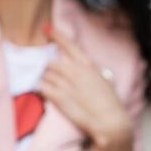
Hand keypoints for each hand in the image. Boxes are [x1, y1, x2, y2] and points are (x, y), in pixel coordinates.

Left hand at [39, 27, 132, 146]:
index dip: (57, 36)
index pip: (70, 46)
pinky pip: (42, 88)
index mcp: (87, 65)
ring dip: (44, 80)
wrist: (109, 121)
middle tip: (50, 77)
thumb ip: (89, 72)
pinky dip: (41, 89)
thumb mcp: (103, 80)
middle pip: (51, 63)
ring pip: (45, 75)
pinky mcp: (58, 97)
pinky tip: (44, 93)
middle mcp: (75, 71)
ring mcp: (65, 84)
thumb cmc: (110, 103)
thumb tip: (81, 69)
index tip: (47, 30)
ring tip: (50, 87)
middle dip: (48, 70)